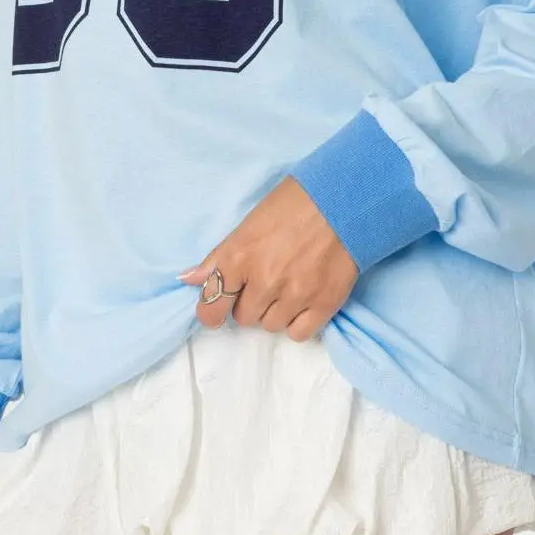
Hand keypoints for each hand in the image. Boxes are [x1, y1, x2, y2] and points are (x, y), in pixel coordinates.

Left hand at [178, 176, 359, 338]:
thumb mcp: (250, 223)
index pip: (211, 306)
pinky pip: (298, 334)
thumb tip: (188, 279)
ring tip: (287, 285)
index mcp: (240, 256)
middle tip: (265, 280)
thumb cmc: (294, 203)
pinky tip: (302, 301)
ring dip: (274, 311)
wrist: (346, 200)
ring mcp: (295, 295)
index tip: (219, 306)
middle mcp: (265, 281)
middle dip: (249, 302)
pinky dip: (297, 322)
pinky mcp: (324, 304)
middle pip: (243, 317)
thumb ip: (219, 256)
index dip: (212, 310)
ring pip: (270, 326)